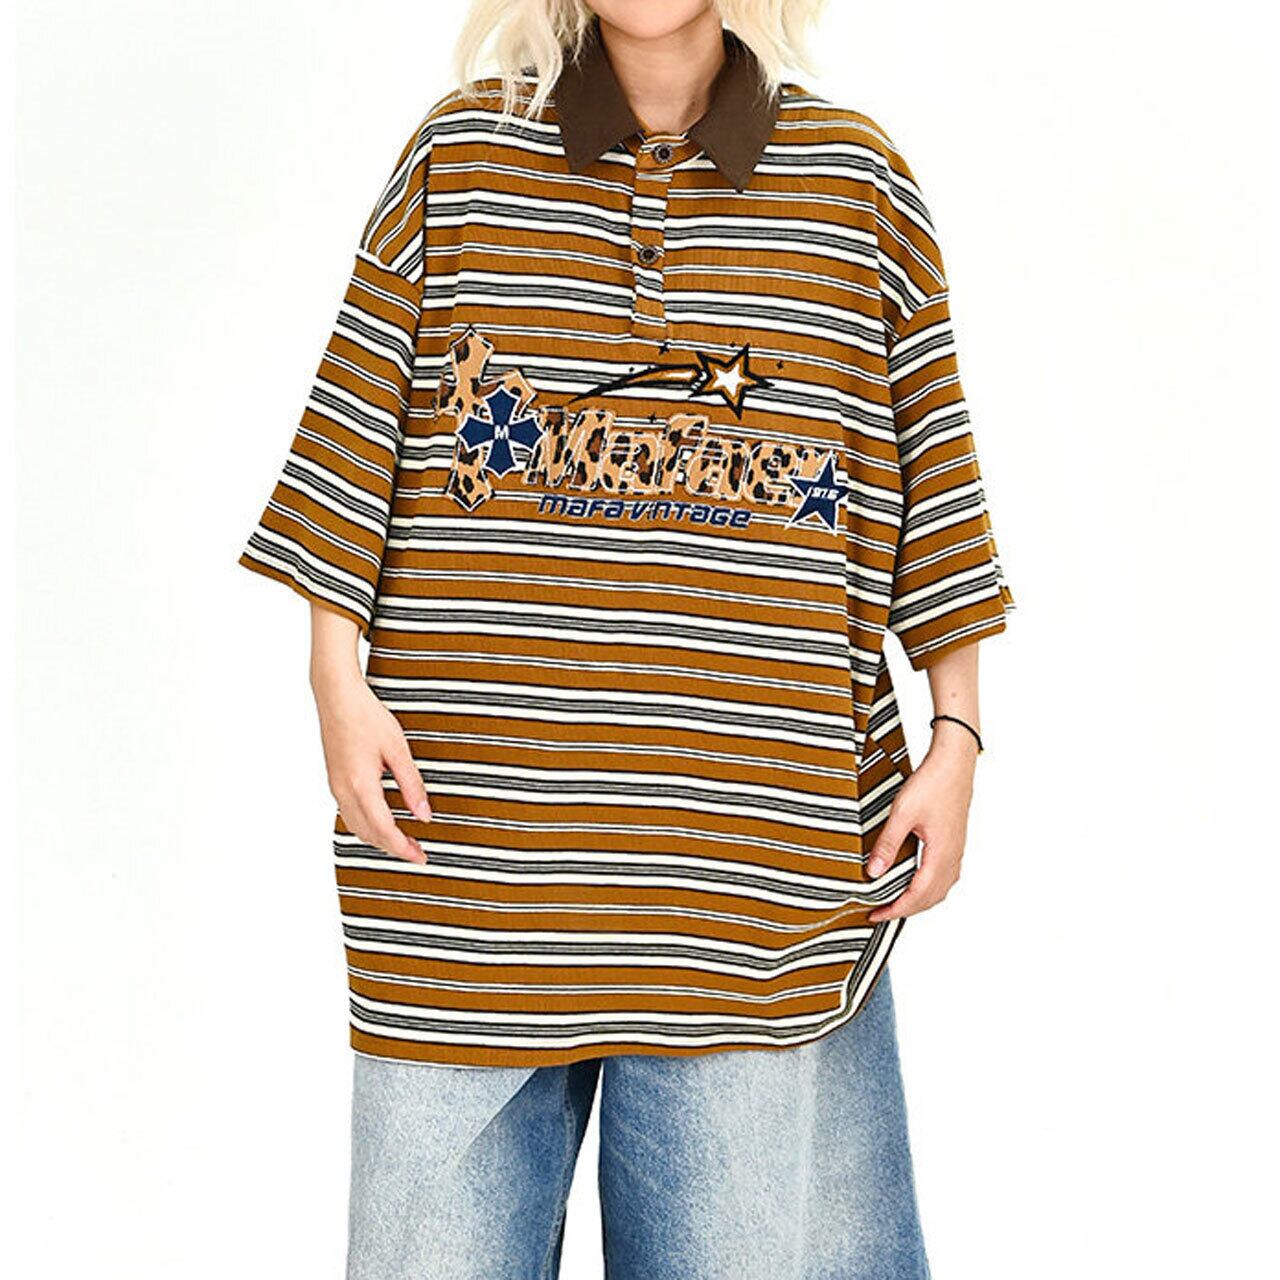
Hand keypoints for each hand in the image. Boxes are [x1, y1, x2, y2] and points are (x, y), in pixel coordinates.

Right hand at [311, 663, 432, 863]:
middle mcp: (344, 791)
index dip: (403, 848)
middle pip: (369, 834)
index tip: (421, 857)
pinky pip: (350, 814)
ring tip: (403, 841)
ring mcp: (336, 787)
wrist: (336, 696)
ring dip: (379, 839)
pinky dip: (367, 826)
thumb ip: (412, 784)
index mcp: (361, 786)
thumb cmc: (366, 716)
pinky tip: (382, 821)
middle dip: (393, 848)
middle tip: (417, 853)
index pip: (384, 830)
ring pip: (357, 827)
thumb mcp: (397, 749)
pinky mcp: (335, 780)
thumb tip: (424, 815)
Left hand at [863, 727, 977, 921]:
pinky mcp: (954, 843)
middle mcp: (952, 858)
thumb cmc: (932, 784)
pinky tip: (913, 881)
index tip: (875, 915)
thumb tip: (873, 872)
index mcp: (941, 855)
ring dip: (917, 900)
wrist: (955, 763)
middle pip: (930, 898)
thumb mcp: (902, 814)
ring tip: (894, 902)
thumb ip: (887, 844)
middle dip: (905, 909)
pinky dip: (927, 888)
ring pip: (939, 889)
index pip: (917, 896)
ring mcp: (956, 851)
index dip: (895, 909)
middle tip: (879, 912)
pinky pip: (943, 876)